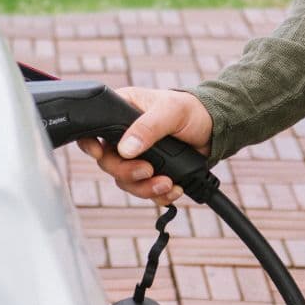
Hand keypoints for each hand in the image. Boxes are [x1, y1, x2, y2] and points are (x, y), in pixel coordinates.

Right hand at [75, 87, 212, 204]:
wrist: (214, 130)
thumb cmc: (191, 110)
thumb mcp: (170, 111)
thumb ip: (148, 127)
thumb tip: (126, 148)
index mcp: (121, 112)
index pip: (94, 129)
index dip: (90, 144)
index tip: (99, 154)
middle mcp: (124, 135)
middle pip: (108, 163)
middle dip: (127, 173)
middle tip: (148, 171)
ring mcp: (136, 156)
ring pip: (125, 181)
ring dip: (145, 188)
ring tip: (167, 184)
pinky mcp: (150, 172)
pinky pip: (144, 190)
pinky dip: (158, 195)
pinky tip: (174, 189)